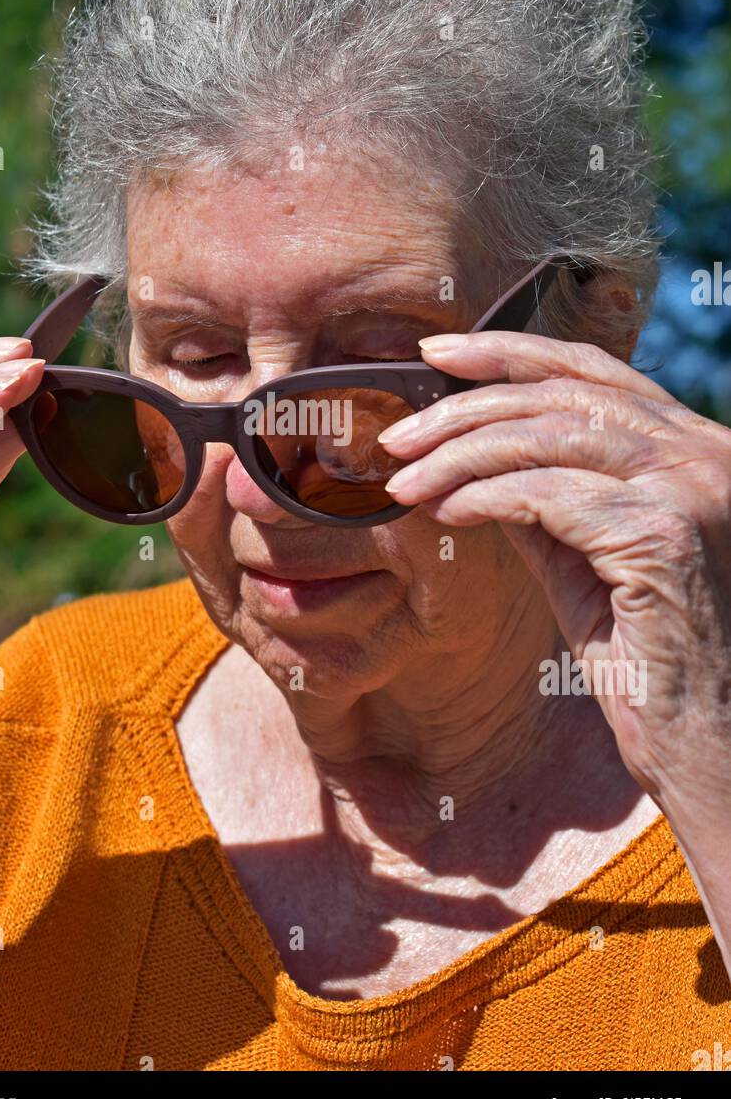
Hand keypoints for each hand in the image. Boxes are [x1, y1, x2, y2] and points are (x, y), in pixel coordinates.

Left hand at [379, 330, 730, 814]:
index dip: (509, 352)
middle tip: (398, 436)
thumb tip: (470, 456)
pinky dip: (484, 495)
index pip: (593, 372)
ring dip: (461, 453)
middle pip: (562, 394)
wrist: (707, 746)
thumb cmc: (649, 662)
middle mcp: (705, 454)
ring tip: (405, 479)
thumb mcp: (586, 561)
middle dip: (466, 406)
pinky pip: (548, 495)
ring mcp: (692, 489)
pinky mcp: (664, 535)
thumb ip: (544, 500)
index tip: (436, 354)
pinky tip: (445, 511)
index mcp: (694, 448)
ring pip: (549, 435)